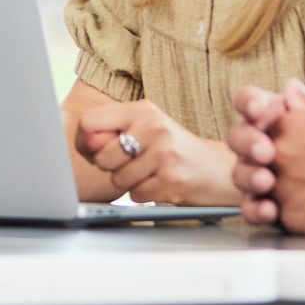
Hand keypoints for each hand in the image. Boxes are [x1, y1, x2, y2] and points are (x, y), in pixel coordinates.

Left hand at [69, 98, 238, 207]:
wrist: (219, 169)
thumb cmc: (176, 150)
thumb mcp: (147, 128)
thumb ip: (114, 131)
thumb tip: (86, 144)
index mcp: (143, 110)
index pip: (90, 123)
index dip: (86, 143)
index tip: (96, 151)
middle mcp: (154, 127)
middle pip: (102, 156)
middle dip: (111, 168)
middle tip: (132, 164)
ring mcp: (164, 153)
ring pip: (119, 179)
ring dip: (130, 183)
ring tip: (150, 173)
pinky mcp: (172, 179)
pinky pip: (137, 195)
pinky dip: (145, 194)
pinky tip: (160, 184)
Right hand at [225, 60, 304, 220]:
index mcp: (270, 114)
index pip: (248, 101)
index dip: (250, 103)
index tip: (263, 110)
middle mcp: (257, 142)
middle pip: (237, 137)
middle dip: (249, 142)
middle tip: (267, 150)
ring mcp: (257, 173)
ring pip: (239, 172)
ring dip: (249, 176)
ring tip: (267, 181)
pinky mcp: (264, 202)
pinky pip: (250, 207)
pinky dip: (257, 209)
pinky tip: (270, 210)